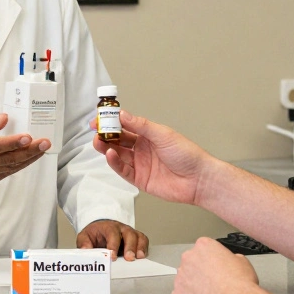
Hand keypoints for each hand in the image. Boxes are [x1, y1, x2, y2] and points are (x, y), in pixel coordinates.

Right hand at [0, 112, 48, 183]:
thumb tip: (4, 119)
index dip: (12, 143)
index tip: (28, 137)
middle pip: (6, 158)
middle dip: (28, 151)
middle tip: (44, 142)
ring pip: (11, 166)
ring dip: (30, 157)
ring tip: (43, 147)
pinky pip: (10, 171)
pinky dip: (23, 163)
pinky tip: (34, 155)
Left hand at [77, 219, 147, 260]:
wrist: (100, 229)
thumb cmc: (94, 235)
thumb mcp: (85, 236)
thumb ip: (84, 243)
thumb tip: (85, 250)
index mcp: (108, 227)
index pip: (112, 233)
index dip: (113, 244)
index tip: (112, 256)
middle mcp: (121, 228)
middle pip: (129, 234)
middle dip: (130, 246)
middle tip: (129, 258)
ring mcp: (129, 233)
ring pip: (138, 236)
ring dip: (139, 247)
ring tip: (138, 257)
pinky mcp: (135, 238)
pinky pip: (143, 240)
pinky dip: (144, 248)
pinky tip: (142, 256)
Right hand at [92, 110, 214, 205]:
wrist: (198, 179)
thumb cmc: (186, 154)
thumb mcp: (162, 134)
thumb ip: (141, 125)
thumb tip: (122, 114)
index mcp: (148, 135)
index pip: (125, 126)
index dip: (111, 122)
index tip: (99, 118)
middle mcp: (142, 149)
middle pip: (119, 141)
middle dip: (106, 135)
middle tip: (96, 131)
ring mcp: (140, 164)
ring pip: (118, 155)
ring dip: (107, 148)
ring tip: (98, 142)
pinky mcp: (140, 179)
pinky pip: (123, 170)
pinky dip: (115, 163)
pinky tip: (110, 155)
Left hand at [171, 237, 262, 293]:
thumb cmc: (240, 283)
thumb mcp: (242, 261)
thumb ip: (230, 258)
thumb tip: (229, 262)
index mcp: (203, 246)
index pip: (203, 250)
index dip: (211, 261)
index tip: (215, 268)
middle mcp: (188, 258)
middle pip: (191, 264)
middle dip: (199, 272)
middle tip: (212, 283)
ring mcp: (180, 278)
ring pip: (184, 281)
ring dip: (193, 287)